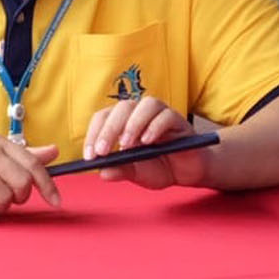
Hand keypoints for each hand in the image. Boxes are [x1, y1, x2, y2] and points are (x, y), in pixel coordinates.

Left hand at [81, 97, 209, 189]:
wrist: (187, 172)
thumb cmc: (160, 167)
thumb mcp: (136, 173)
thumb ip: (120, 170)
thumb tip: (102, 172)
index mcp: (124, 122)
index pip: (103, 118)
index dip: (93, 134)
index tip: (90, 155)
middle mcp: (140, 113)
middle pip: (122, 108)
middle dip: (109, 129)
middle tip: (103, 151)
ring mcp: (160, 114)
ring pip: (145, 105)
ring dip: (133, 124)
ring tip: (127, 145)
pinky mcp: (178, 120)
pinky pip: (166, 115)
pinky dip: (155, 127)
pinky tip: (148, 141)